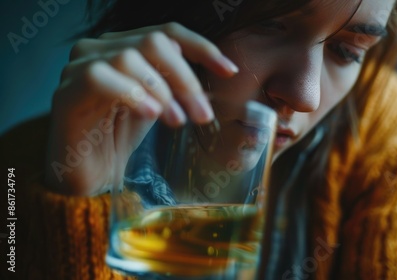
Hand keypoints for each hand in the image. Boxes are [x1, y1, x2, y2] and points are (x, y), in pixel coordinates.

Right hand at [45, 22, 237, 195]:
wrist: (88, 175)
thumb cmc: (120, 137)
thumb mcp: (158, 104)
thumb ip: (173, 81)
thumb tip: (206, 65)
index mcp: (125, 48)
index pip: (167, 34)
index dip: (201, 47)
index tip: (229, 71)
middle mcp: (101, 50)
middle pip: (153, 42)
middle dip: (185, 78)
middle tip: (202, 114)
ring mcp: (79, 67)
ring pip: (129, 57)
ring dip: (162, 91)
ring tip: (175, 121)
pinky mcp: (66, 92)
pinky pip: (100, 77)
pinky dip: (132, 93)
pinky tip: (150, 114)